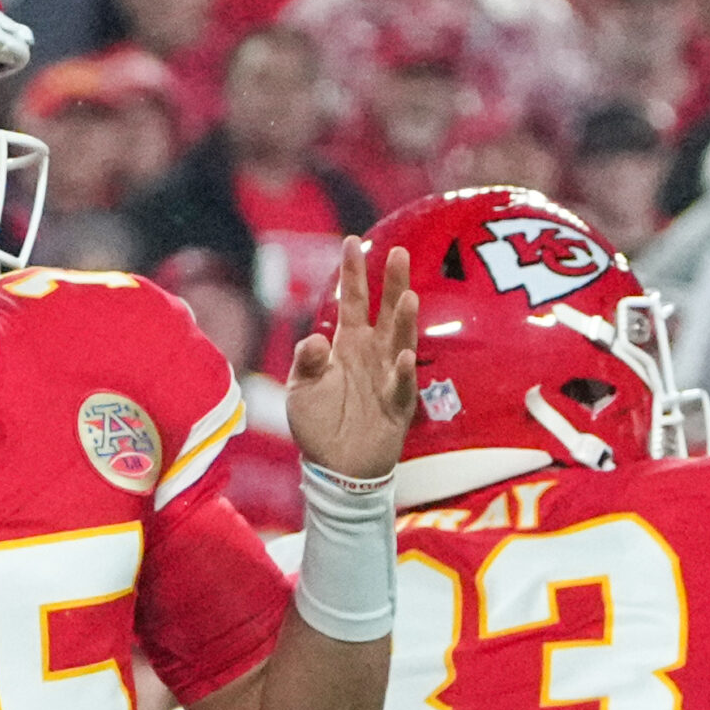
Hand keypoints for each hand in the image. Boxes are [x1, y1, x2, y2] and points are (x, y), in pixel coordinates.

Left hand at [287, 237, 418, 479]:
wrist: (336, 467)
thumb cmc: (319, 425)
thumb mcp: (301, 390)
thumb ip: (306, 361)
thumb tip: (316, 338)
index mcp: (348, 345)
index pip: (353, 302)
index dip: (353, 274)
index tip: (352, 242)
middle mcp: (372, 355)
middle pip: (386, 312)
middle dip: (392, 283)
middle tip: (399, 252)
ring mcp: (387, 377)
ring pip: (400, 343)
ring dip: (405, 322)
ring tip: (408, 297)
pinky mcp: (397, 406)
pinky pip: (401, 387)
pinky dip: (403, 373)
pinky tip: (403, 358)